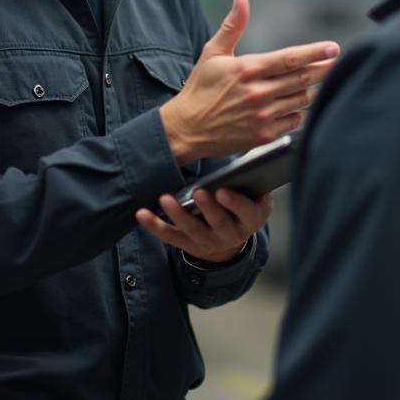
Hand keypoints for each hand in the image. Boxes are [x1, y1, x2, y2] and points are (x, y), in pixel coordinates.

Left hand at [135, 188, 271, 263]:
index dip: (234, 203)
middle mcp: (231, 234)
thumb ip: (252, 180)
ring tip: (166, 199)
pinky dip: (155, 226)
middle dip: (207, 207)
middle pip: (218, 222)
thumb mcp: (257, 194)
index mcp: (251, 219)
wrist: (234, 233)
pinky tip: (142, 214)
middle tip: (197, 192)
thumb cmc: (244, 203)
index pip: (245, 212)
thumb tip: (249, 155)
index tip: (222, 190)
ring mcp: (209, 241)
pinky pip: (170, 236)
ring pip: (192, 229)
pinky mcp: (189, 244)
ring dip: (178, 214)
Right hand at [160, 0, 338, 164]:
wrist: (186, 129)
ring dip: (310, 90)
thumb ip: (232, 25)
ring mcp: (262, 116)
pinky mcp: (263, 135)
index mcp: (247, 69)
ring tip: (308, 83)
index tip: (333, 48)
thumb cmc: (200, 89)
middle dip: (323, 69)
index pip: (291, 58)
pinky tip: (291, 105)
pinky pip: (294, 121)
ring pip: (302, 100)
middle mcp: (257, 93)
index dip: (316, 52)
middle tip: (333, 62)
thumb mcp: (213, 53)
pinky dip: (298, 112)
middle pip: (303, 79)